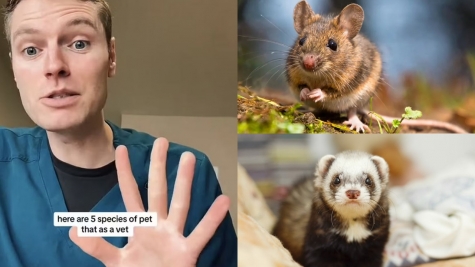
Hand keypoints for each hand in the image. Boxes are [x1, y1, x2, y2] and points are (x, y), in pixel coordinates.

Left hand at [69, 138, 230, 266]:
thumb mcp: (115, 262)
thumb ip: (97, 246)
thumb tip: (74, 227)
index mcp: (139, 227)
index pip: (130, 194)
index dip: (125, 173)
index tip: (121, 149)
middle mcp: (157, 226)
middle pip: (157, 190)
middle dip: (159, 166)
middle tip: (162, 141)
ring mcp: (173, 237)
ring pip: (180, 204)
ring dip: (184, 181)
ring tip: (189, 158)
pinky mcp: (187, 252)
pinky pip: (201, 233)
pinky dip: (212, 219)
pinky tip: (223, 201)